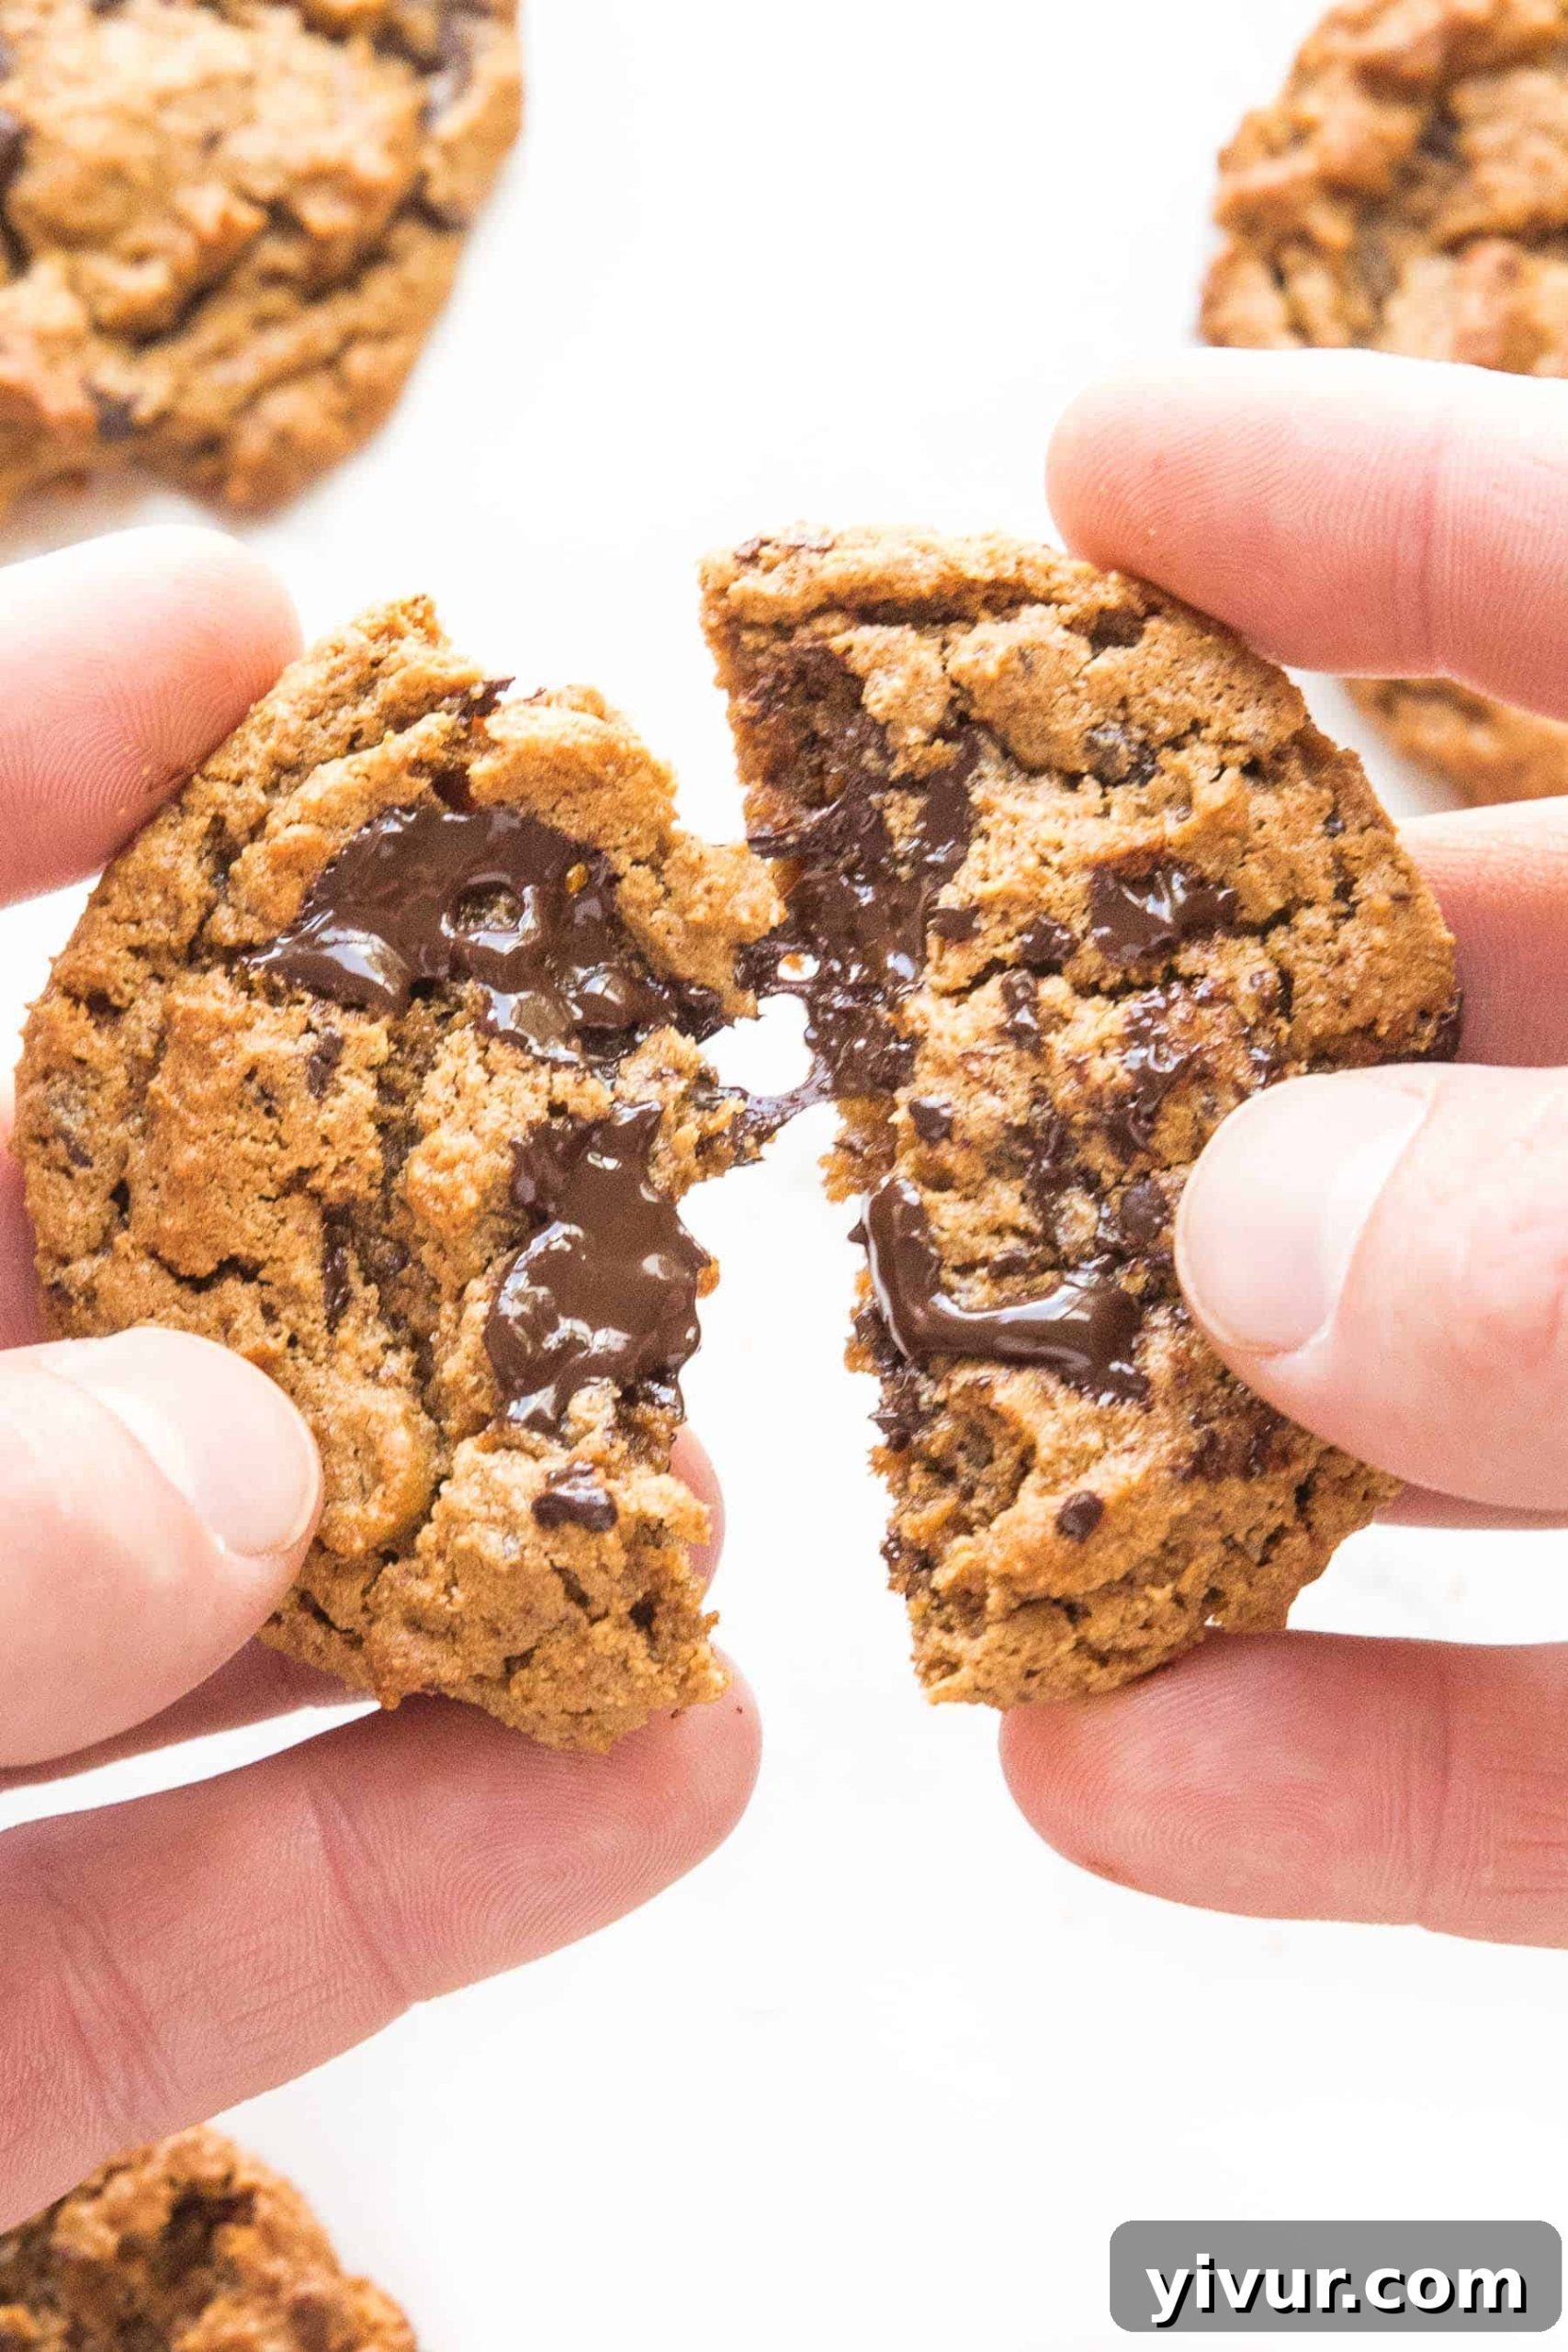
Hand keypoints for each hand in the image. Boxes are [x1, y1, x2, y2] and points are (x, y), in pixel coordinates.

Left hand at [0, 531, 757, 2225]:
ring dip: (444, 1583)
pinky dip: (398, 1875)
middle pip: (27, 1278)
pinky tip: (647, 1788)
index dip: (11, 751)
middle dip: (322, 1198)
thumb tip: (215, 1477)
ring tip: (698, 1512)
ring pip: (147, 1642)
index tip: (259, 633)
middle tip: (585, 1118)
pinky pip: (158, 1948)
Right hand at [1005, 351, 1567, 1948]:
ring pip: (1464, 1405)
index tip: (1092, 471)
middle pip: (1471, 1023)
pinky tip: (1117, 1778)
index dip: (1368, 508)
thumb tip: (1266, 1236)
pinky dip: (1355, 1771)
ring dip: (1200, 1458)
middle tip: (925, 1047)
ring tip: (941, 1458)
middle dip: (1184, 1040)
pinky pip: (1565, 1744)